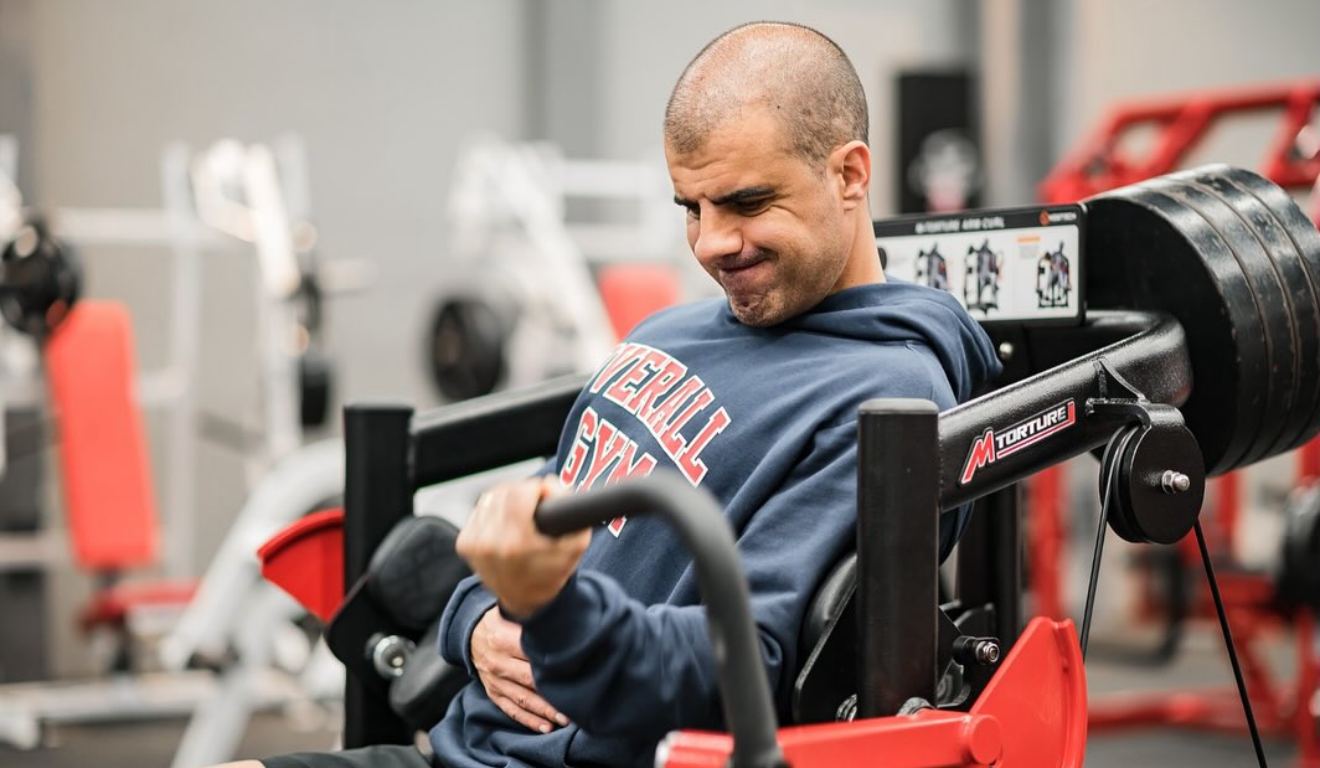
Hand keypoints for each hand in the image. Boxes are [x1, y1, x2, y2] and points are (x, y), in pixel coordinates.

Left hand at [456, 477, 590, 617]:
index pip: (521, 491)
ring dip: (508, 500)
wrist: (524, 600)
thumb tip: (551, 484)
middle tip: (536, 506)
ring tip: (521, 516)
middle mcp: (489, 543)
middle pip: (506, 491)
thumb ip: (573, 510)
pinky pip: (481, 509)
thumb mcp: (576, 545)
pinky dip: (494, 510)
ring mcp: (473, 543)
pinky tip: (506, 524)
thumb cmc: (552, 572)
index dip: (537, 488)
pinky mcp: (464, 543)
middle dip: (524, 493)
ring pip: (492, 497)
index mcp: (516, 544)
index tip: (545, 496)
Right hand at [470, 606, 569, 732]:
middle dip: (552, 693)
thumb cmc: (500, 620)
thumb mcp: (511, 611)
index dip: (554, 661)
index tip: (575, 668)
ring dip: (544, 711)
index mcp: (502, 638)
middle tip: (574, 703)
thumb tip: (564, 615)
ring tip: (565, 719)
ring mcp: (495, 680)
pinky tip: (545, 727)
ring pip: (522, 699)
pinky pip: (511, 710)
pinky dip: (528, 720)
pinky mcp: (493, 692)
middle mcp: (498, 661)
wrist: (470, 634)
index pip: (532, 652)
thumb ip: (533, 616)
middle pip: (529, 680)